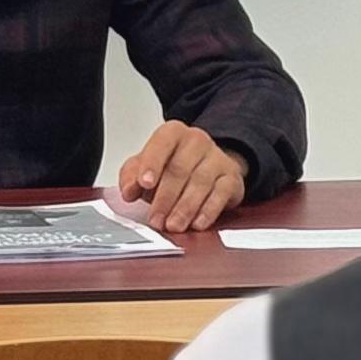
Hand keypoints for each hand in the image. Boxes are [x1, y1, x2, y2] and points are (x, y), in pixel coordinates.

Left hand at [117, 121, 247, 233]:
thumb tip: (128, 190)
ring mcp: (217, 158)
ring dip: (185, 208)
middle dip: (166, 198)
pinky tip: (197, 223)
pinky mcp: (232, 177)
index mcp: (173, 134)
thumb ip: (131, 175)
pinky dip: (208, 211)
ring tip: (173, 225)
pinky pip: (221, 194)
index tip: (144, 183)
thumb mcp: (146, 166)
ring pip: (201, 182)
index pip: (162, 143)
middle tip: (156, 219)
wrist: (207, 167)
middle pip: (180, 168)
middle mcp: (197, 141)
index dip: (152, 163)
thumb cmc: (172, 167)